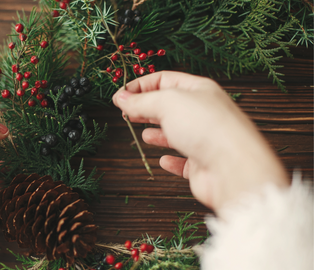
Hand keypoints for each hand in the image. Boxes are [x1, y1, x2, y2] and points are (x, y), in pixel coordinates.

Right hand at [113, 71, 287, 211]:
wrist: (233, 167)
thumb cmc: (206, 127)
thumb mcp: (166, 103)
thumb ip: (141, 101)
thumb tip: (121, 98)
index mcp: (199, 90)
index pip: (165, 80)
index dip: (140, 85)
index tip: (120, 95)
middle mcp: (204, 112)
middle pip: (170, 106)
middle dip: (146, 108)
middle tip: (126, 113)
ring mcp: (205, 139)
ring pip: (177, 132)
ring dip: (159, 133)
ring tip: (144, 133)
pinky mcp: (203, 164)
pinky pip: (184, 161)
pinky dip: (172, 160)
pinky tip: (163, 160)